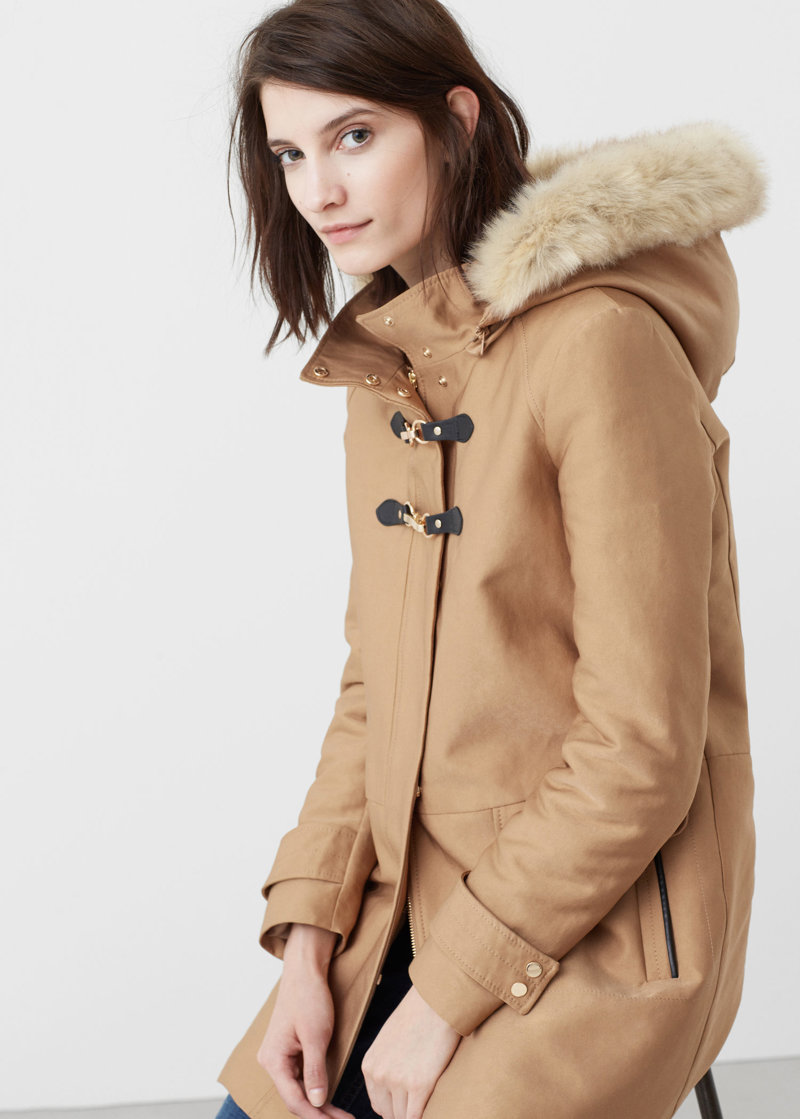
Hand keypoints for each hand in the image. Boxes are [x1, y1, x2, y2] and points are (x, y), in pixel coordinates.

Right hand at [257, 924, 354, 1118]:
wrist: (305, 969)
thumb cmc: (308, 997)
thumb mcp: (316, 1036)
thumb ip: (315, 1071)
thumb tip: (317, 1102)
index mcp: (273, 1060)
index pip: (294, 1100)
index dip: (316, 1116)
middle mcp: (271, 1061)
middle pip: (295, 1098)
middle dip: (319, 1113)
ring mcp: (279, 1056)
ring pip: (298, 1089)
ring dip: (318, 1103)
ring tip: (339, 1115)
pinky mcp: (288, 1050)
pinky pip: (299, 1077)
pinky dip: (314, 1088)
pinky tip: (328, 1096)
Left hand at [361, 983, 461, 1118]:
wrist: (435, 1002)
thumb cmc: (417, 1017)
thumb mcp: (389, 1041)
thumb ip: (386, 1065)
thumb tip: (395, 1089)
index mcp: (370, 1065)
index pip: (378, 1103)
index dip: (394, 1106)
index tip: (408, 1103)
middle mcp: (379, 1075)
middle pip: (389, 1113)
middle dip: (403, 1111)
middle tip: (418, 1103)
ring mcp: (398, 1081)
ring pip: (403, 1117)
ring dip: (413, 1113)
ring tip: (426, 1102)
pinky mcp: (420, 1085)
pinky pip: (416, 1117)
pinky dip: (425, 1115)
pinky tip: (433, 1107)